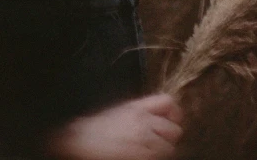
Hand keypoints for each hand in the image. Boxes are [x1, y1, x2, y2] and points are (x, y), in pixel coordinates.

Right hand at [47, 93, 182, 159]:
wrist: (82, 141)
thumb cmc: (98, 128)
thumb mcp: (121, 111)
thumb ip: (142, 111)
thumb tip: (162, 116)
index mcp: (138, 107)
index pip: (168, 102)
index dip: (173, 113)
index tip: (170, 120)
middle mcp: (144, 122)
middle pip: (174, 129)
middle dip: (169, 136)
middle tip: (158, 140)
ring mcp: (145, 142)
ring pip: (170, 148)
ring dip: (163, 150)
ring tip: (148, 151)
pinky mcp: (143, 157)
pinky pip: (160, 158)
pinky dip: (156, 157)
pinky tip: (144, 155)